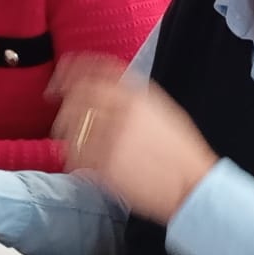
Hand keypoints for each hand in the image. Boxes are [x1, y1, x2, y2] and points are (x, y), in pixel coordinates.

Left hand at [51, 54, 217, 223]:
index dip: (73, 70)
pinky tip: (84, 158)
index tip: (62, 75)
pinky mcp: (104, 165)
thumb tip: (105, 87)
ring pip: (71, 127)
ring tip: (74, 136)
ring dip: (67, 129)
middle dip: (65, 103)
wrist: (191, 183)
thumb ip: (132, 96)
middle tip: (62, 111)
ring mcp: (111, 140)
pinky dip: (74, 155)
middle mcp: (122, 114)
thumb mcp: (162, 110)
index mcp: (138, 97)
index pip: (95, 73)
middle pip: (77, 98)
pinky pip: (75, 155)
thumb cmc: (180, 151)